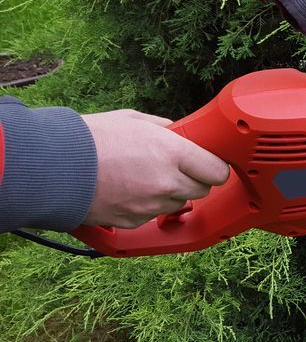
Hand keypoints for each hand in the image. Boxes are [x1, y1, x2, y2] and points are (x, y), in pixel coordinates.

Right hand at [81, 110, 229, 228]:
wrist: (52, 166)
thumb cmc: (90, 138)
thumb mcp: (133, 120)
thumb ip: (164, 128)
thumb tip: (180, 133)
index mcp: (172, 153)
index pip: (217, 171)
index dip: (215, 167)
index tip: (209, 163)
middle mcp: (166, 182)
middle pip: (202, 190)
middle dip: (195, 179)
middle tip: (178, 168)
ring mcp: (150, 206)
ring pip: (178, 204)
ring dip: (171, 193)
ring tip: (146, 177)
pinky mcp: (133, 221)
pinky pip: (153, 215)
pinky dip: (147, 206)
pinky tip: (129, 191)